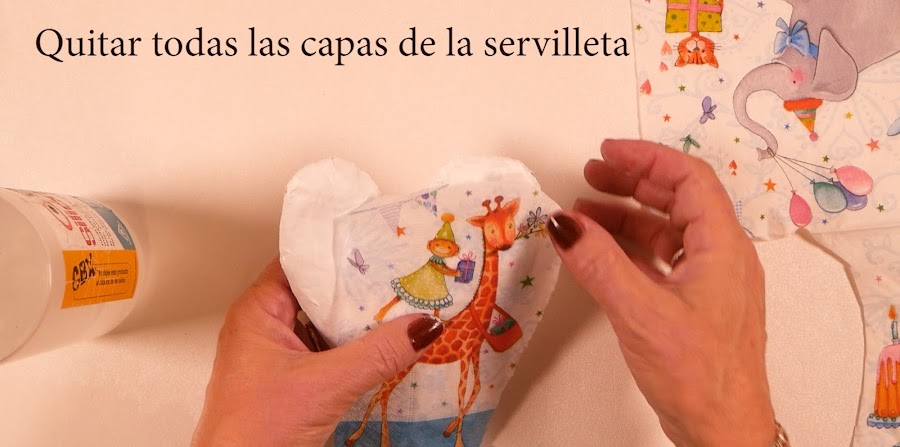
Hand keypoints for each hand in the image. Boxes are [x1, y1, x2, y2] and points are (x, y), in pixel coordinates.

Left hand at [192, 260, 443, 446]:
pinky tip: (382, 349)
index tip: (379, 241)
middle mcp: (264, 327)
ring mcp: (278, 356)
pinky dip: (354, 348)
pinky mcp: (291, 381)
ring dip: (358, 320)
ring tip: (399, 306)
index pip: (303, 261)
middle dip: (359, 286)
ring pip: (325, 323)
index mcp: (258, 311)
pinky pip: (328, 351)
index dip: (340, 249)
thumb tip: (423, 326)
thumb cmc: (252, 434)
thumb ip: (377, 354)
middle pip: (319, 292)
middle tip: (400, 273)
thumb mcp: (326, 386)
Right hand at [547, 140, 774, 445]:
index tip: (609, 150)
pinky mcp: (694, 304)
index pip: (688, 179)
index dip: (647, 157)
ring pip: (667, 230)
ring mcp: (709, 282)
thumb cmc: (701, 376)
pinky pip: (661, 259)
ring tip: (585, 211)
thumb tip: (564, 224)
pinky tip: (600, 252)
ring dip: (626, 216)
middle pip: (677, 199)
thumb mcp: (640, 311)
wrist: (723, 431)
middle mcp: (721, 258)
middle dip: (632, 182)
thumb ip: (599, 263)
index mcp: (722, 247)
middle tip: (592, 173)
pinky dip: (629, 248)